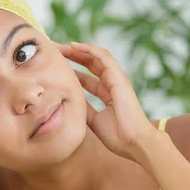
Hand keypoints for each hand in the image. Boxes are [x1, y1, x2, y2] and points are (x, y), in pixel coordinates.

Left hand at [57, 42, 157, 161]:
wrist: (134, 143)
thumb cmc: (117, 136)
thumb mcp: (93, 119)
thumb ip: (84, 107)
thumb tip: (68, 99)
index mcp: (107, 94)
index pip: (88, 77)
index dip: (73, 70)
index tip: (56, 67)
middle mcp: (112, 83)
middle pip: (90, 64)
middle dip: (73, 56)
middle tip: (56, 51)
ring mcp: (117, 79)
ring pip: (96, 57)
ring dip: (79, 50)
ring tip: (62, 46)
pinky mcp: (119, 77)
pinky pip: (104, 58)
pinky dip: (90, 50)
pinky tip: (75, 46)